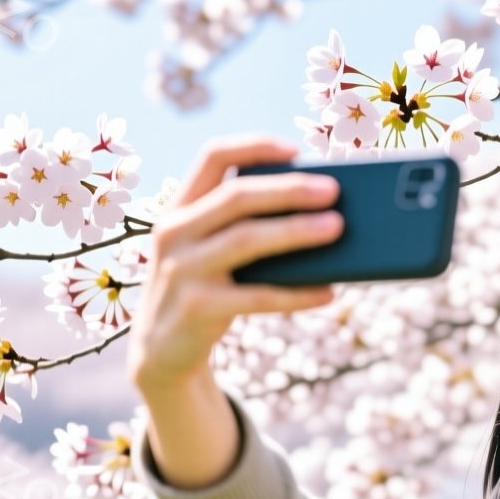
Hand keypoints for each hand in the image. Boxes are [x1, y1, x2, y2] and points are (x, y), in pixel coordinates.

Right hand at [128, 134, 343, 391]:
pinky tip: (328, 292)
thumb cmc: (206, 291)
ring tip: (338, 228)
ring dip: (296, 231)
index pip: (212, 157)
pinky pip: (257, 296)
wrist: (161, 352)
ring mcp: (180, 270)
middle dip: (288, 190)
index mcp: (179, 208)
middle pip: (236, 197)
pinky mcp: (196, 308)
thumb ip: (245, 229)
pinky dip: (296, 294)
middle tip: (333, 191)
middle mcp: (173, 232)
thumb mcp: (212, 253)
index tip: (296, 150)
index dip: (254, 147)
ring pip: (245, 240)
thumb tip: (322, 216)